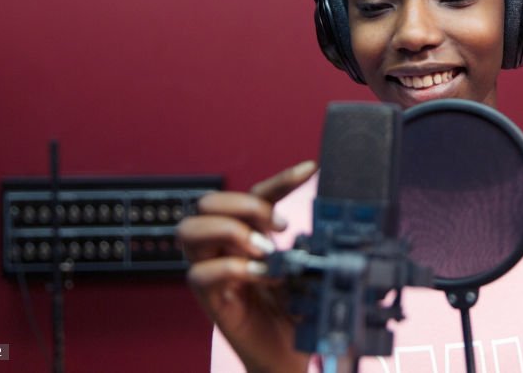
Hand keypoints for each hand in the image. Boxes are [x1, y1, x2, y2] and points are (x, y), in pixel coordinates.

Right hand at [177, 161, 317, 372]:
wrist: (289, 355)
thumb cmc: (295, 310)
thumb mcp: (307, 269)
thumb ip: (310, 246)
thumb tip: (333, 222)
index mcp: (249, 233)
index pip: (257, 193)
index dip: (282, 178)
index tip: (312, 169)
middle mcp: (223, 247)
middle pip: (208, 202)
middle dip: (243, 204)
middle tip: (278, 226)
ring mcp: (212, 271)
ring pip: (190, 229)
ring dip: (229, 231)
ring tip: (264, 250)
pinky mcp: (209, 299)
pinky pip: (200, 273)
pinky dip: (233, 269)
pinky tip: (262, 276)